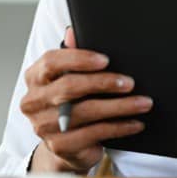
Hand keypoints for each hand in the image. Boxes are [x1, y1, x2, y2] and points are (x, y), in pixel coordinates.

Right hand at [21, 26, 150, 173]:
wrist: (66, 144)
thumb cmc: (71, 101)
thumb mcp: (71, 76)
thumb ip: (72, 54)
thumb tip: (73, 31)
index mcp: (34, 77)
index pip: (52, 62)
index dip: (79, 59)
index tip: (106, 60)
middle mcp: (33, 101)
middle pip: (69, 87)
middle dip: (104, 83)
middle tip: (130, 82)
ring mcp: (43, 126)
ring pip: (85, 112)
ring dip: (119, 107)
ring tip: (143, 103)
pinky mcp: (59, 146)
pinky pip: (94, 133)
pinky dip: (119, 127)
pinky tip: (135, 122)